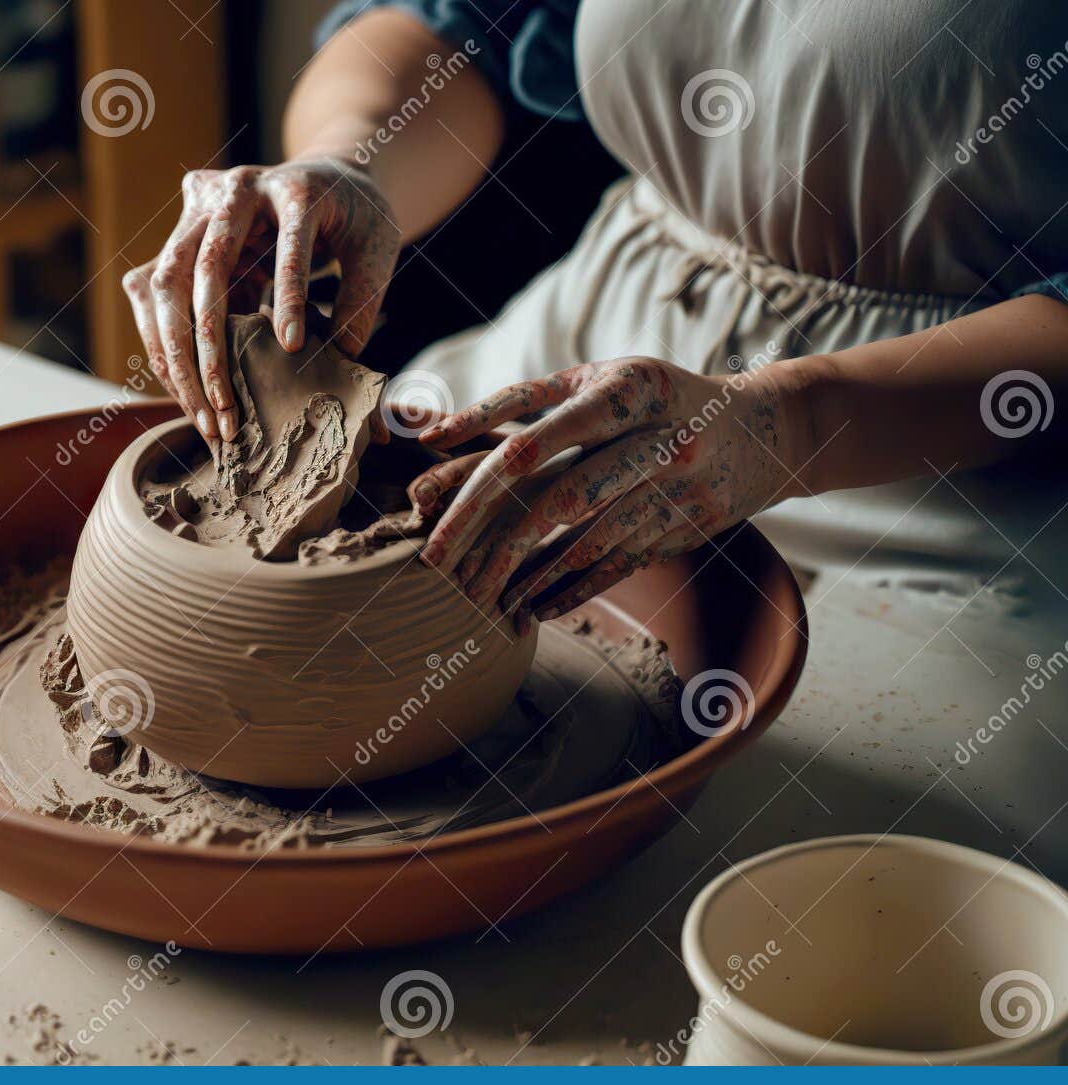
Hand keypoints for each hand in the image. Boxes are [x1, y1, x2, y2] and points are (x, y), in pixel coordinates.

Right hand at [121, 156, 400, 443]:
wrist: (322, 180)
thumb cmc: (352, 218)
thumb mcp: (376, 248)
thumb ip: (362, 297)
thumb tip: (342, 358)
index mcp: (293, 186)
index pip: (288, 242)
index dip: (288, 295)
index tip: (293, 348)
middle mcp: (234, 189)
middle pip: (202, 265)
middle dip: (207, 346)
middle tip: (224, 409)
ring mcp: (196, 211)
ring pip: (163, 285)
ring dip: (175, 357)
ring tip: (203, 416)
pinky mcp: (178, 239)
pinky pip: (154, 298)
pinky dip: (165, 349)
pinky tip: (187, 395)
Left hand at [409, 357, 809, 629]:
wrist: (760, 430)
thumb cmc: (652, 399)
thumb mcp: (599, 380)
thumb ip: (524, 406)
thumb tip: (432, 438)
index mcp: (619, 390)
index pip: (530, 438)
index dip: (472, 473)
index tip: (419, 502)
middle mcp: (651, 438)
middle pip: (553, 497)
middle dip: (488, 536)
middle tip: (436, 567)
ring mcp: (672, 487)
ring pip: (584, 541)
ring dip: (525, 575)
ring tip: (477, 597)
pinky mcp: (684, 526)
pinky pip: (618, 566)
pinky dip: (570, 591)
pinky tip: (531, 610)